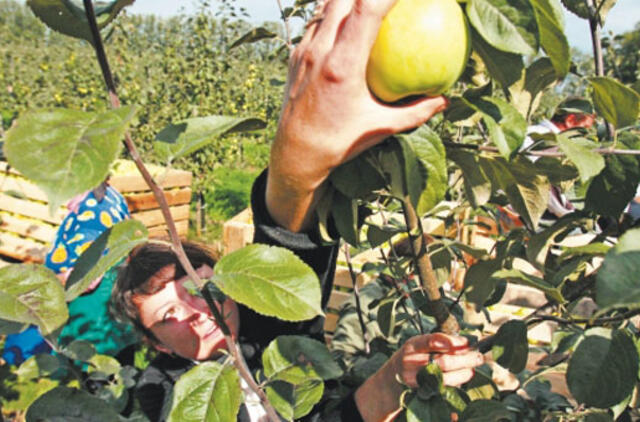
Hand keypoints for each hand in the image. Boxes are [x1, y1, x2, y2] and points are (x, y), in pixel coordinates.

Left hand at [266, 0, 448, 231]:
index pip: (366, 10)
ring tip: (367, 1)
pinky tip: (346, 17)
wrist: (294, 155)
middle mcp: (319, 50)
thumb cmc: (339, 144)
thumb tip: (443, 101)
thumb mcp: (380, 129)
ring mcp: (304, 51)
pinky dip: (333, 12)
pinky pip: (315, 22)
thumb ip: (415, 113)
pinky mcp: (295, 56)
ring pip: (325, 5)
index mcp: (342, 65)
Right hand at [355, 333, 483, 421]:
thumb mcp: (417, 347)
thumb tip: (465, 342)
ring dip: (464, 373)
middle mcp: (411, 363)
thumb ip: (435, 343)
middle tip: (478, 356)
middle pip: (444, 361)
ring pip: (446, 378)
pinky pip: (442, 390)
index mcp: (412, 346)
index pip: (433, 340)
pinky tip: (463, 377)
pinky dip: (456, 384)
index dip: (453, 341)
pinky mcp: (420, 393)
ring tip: (472, 368)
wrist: (389, 383)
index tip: (468, 341)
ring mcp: (415, 381)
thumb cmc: (409, 360)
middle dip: (465, 359)